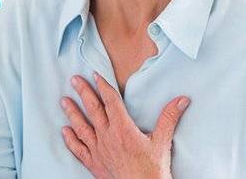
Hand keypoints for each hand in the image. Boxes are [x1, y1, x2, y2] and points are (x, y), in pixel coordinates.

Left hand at [60, 72, 190, 178]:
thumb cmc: (153, 170)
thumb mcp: (163, 141)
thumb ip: (169, 118)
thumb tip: (181, 100)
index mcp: (123, 129)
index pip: (111, 102)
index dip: (103, 86)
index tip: (95, 75)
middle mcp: (107, 137)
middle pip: (93, 110)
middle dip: (83, 93)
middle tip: (74, 80)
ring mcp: (99, 150)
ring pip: (81, 127)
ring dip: (72, 113)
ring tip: (64, 101)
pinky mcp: (94, 163)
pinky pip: (79, 149)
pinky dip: (70, 140)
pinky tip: (64, 131)